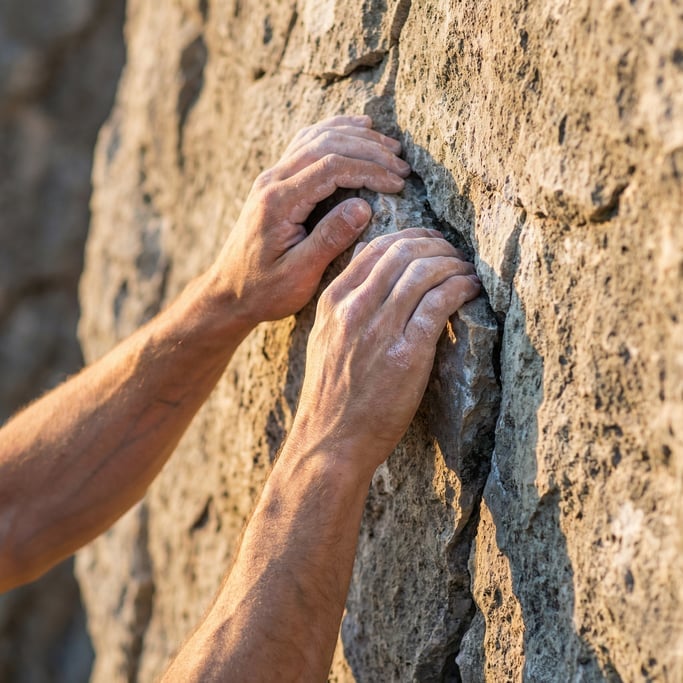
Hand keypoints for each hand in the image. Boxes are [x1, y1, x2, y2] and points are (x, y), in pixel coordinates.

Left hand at [209, 115, 409, 324]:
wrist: (229, 291)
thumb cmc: (264, 290)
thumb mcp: (298, 274)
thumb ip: (329, 239)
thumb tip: (364, 206)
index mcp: (278, 202)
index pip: (331, 167)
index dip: (369, 170)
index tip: (398, 183)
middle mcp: (272, 181)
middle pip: (326, 144)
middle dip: (369, 151)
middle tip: (402, 167)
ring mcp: (271, 177)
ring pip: (316, 137)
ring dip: (356, 138)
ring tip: (390, 149)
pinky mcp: (275, 181)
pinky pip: (306, 143)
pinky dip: (334, 132)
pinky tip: (357, 130)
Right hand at [290, 229, 480, 478]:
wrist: (330, 441)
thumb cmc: (331, 395)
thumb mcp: (324, 339)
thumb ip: (344, 302)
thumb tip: (366, 262)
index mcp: (333, 302)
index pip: (375, 248)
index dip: (410, 237)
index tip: (430, 242)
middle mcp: (354, 309)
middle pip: (402, 253)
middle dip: (437, 245)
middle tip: (455, 253)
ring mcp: (380, 330)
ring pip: (423, 273)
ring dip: (454, 264)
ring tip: (468, 271)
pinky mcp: (407, 354)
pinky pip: (439, 303)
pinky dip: (461, 287)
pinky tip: (471, 289)